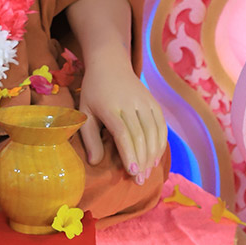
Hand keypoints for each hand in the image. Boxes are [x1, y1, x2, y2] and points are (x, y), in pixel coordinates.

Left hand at [78, 63, 166, 184]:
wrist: (110, 63)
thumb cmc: (94, 91)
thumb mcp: (85, 112)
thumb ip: (89, 137)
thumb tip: (95, 163)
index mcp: (110, 107)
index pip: (123, 133)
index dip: (128, 153)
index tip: (131, 171)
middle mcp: (131, 104)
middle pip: (140, 136)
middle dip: (141, 161)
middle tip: (139, 181)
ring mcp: (145, 102)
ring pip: (153, 133)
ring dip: (152, 155)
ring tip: (147, 173)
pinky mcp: (154, 103)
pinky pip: (161, 126)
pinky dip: (160, 143)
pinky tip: (155, 158)